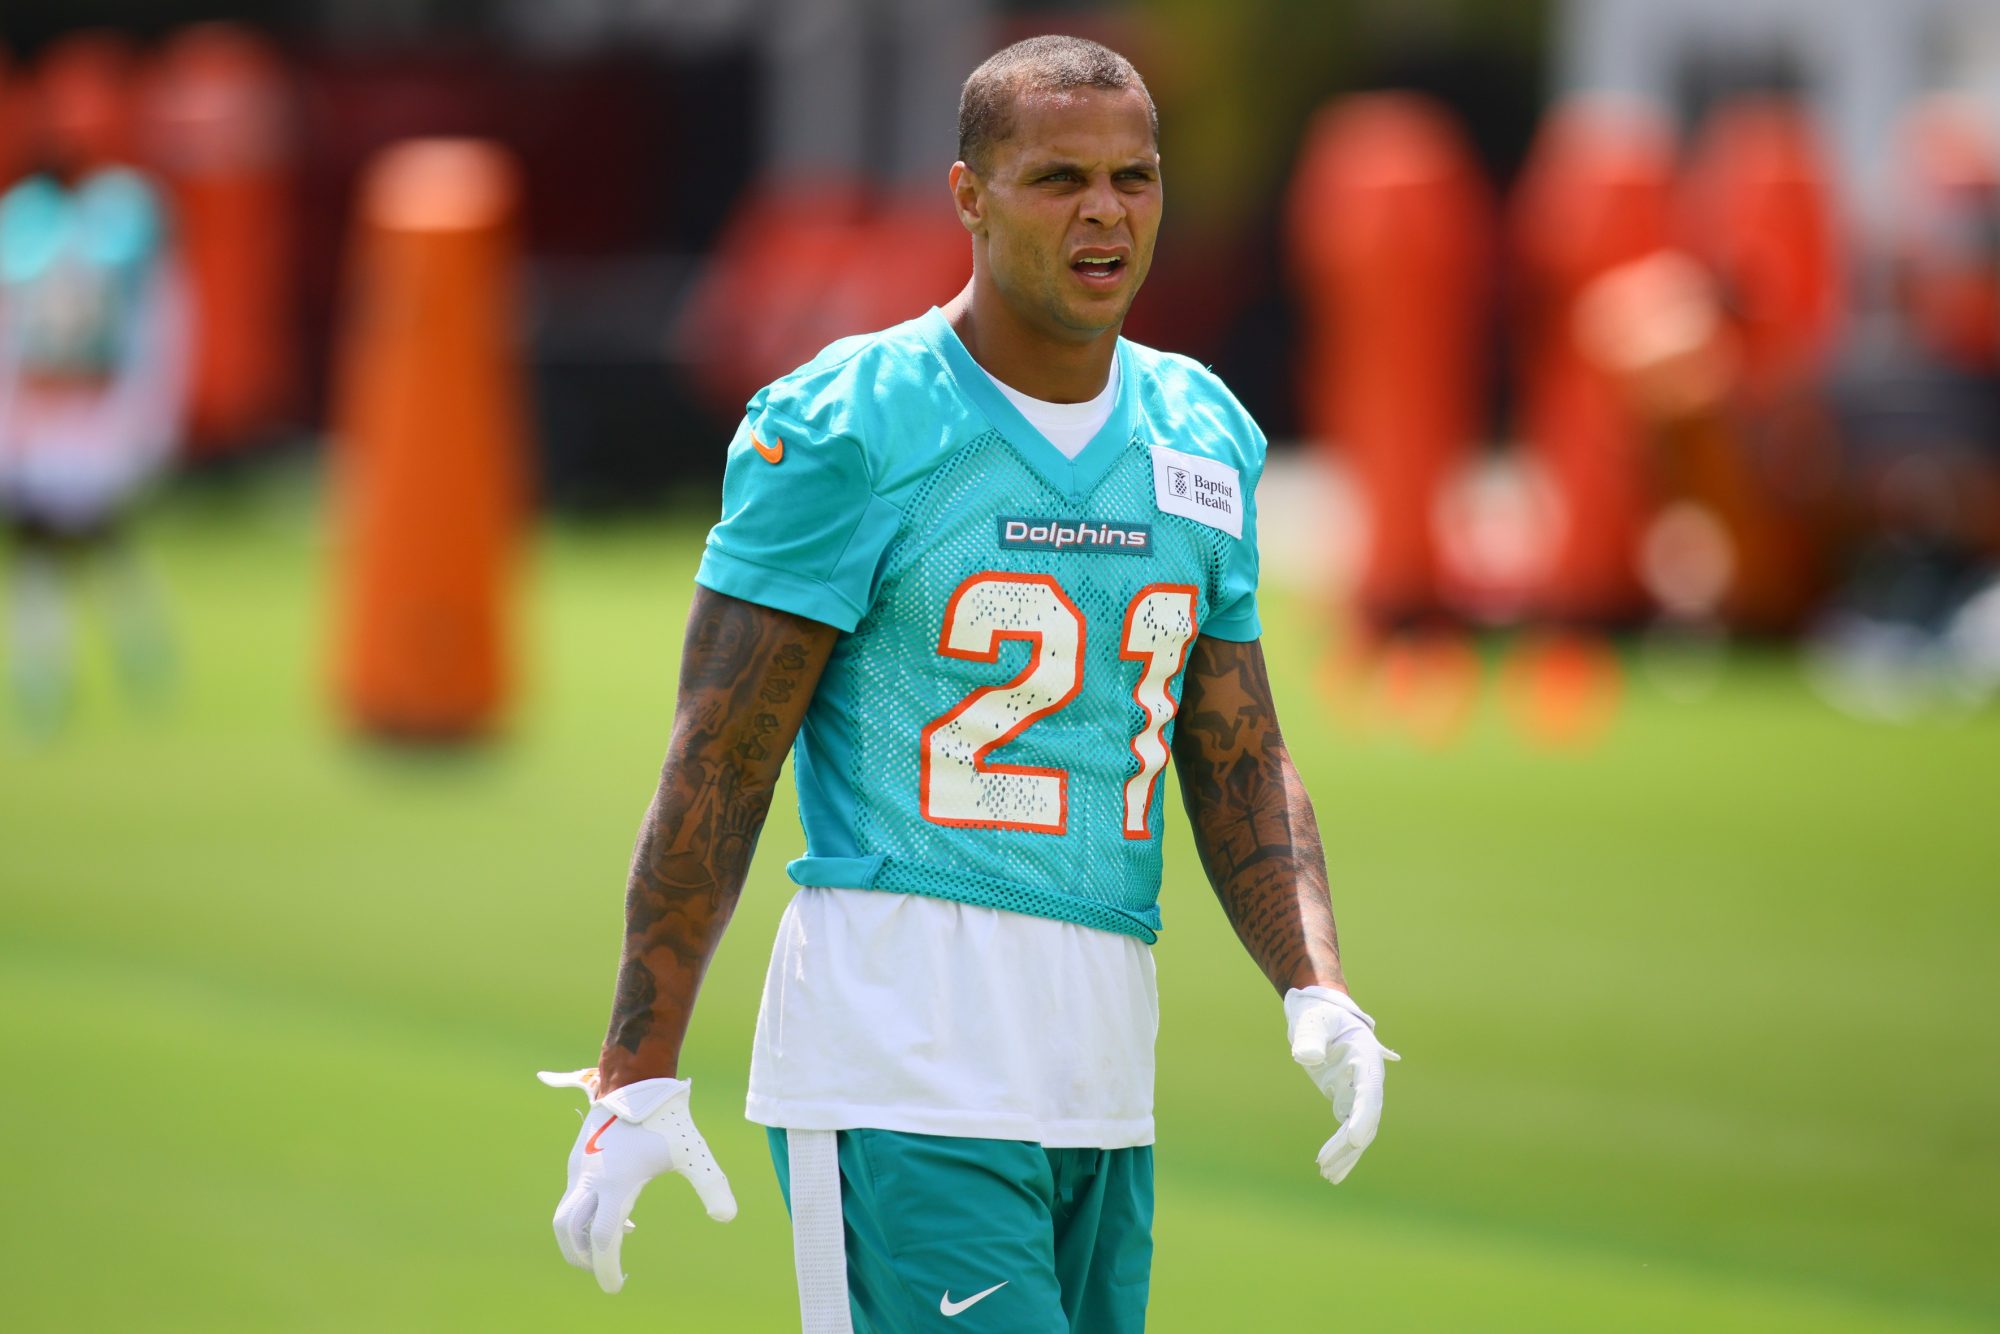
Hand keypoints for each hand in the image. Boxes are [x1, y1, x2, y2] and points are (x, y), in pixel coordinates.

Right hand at [538, 1068, 737, 1292]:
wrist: (635, 1081)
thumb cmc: (667, 1117)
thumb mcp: (692, 1151)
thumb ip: (711, 1184)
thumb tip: (727, 1217)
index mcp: (616, 1183)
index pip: (602, 1239)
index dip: (607, 1268)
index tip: (617, 1285)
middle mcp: (590, 1179)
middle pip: (569, 1234)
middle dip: (583, 1259)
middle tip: (606, 1270)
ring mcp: (579, 1169)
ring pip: (565, 1217)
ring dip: (579, 1238)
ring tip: (614, 1240)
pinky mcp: (577, 1160)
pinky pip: (572, 1198)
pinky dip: (584, 1216)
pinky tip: (618, 1212)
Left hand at [1284, 987, 1400, 1184]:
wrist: (1320, 1014)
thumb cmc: (1317, 1014)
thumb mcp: (1311, 1020)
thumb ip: (1309, 1037)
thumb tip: (1306, 1058)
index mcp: (1365, 1056)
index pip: (1370, 1091)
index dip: (1365, 1116)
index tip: (1355, 1139)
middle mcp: (1368, 1077)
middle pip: (1366, 1116)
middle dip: (1350, 1143)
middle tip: (1327, 1165)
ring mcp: (1358, 1090)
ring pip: (1359, 1129)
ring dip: (1345, 1153)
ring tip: (1327, 1175)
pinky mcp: (1347, 1099)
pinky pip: (1348, 1130)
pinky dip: (1340, 1149)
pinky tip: (1329, 1168)